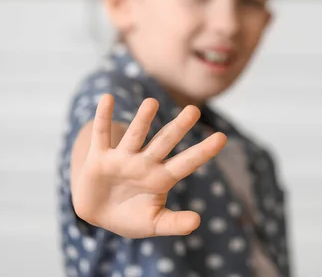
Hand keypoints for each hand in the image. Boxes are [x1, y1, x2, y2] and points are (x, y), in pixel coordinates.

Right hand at [72, 94, 225, 238]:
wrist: (99, 215)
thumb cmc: (131, 217)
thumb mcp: (154, 223)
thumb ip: (174, 223)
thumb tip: (197, 222)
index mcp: (161, 178)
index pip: (186, 163)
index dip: (203, 151)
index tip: (222, 138)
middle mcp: (145, 163)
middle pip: (164, 141)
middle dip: (178, 127)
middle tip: (194, 110)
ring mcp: (122, 158)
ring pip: (135, 135)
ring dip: (142, 119)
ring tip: (152, 103)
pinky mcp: (99, 158)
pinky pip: (102, 135)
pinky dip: (103, 117)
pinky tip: (107, 98)